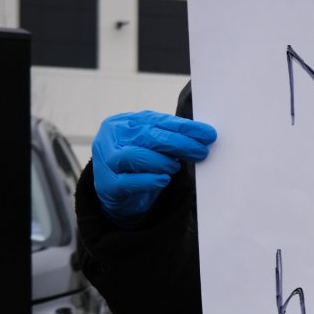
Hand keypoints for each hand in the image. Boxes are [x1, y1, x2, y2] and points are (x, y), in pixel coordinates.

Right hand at [92, 111, 216, 225]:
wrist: (115, 192)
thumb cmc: (138, 163)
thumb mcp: (152, 145)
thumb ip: (169, 138)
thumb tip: (202, 136)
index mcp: (125, 122)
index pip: (158, 121)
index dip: (184, 127)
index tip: (208, 134)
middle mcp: (112, 137)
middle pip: (148, 136)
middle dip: (179, 143)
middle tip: (201, 151)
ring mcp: (106, 161)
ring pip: (134, 156)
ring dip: (161, 162)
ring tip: (176, 167)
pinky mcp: (107, 185)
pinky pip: (128, 181)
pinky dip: (149, 180)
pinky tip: (163, 180)